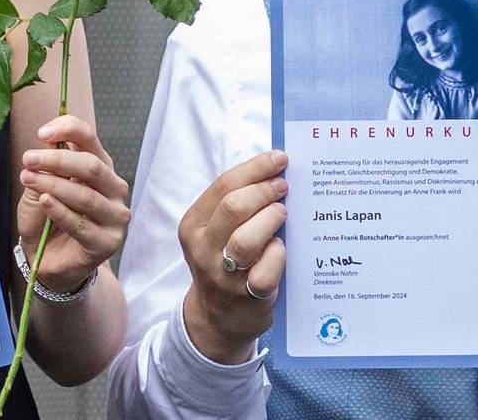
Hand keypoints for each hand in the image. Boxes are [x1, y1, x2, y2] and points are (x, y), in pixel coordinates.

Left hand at [15, 114, 130, 290]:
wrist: (47, 259)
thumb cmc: (46, 218)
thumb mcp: (39, 187)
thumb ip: (45, 168)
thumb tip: (46, 144)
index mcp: (100, 167)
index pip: (90, 139)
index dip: (69, 129)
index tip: (42, 133)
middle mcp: (114, 188)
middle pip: (91, 166)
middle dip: (57, 160)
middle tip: (28, 159)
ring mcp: (115, 216)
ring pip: (86, 195)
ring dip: (54, 185)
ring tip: (29, 180)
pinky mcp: (108, 242)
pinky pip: (81, 224)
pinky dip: (60, 211)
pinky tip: (44, 202)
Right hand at [177, 150, 288, 365]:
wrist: (218, 318)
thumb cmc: (226, 263)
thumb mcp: (217, 232)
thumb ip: (237, 205)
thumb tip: (275, 170)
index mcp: (194, 225)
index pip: (223, 185)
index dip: (255, 168)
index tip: (279, 159)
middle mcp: (203, 249)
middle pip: (234, 207)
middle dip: (264, 190)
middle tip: (284, 186)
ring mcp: (223, 275)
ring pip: (247, 239)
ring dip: (270, 219)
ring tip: (283, 212)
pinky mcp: (246, 296)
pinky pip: (266, 269)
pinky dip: (278, 253)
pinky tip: (282, 247)